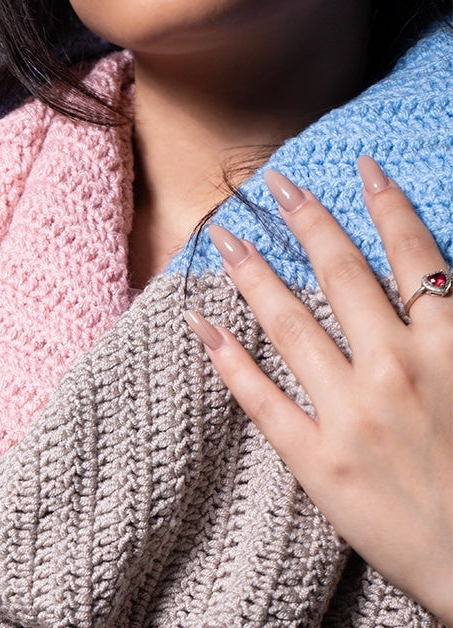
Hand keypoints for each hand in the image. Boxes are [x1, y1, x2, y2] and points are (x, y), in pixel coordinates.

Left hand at [184, 156, 452, 627]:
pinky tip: (200, 325)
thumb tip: (440, 294)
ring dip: (255, 273)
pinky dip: (227, 359)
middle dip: (306, 220)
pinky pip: (261, 399)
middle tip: (272, 183)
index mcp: (452, 346)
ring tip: (226, 237)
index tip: (358, 167)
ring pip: (293, 324)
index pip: (415, 255)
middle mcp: (398, 368)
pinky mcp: (316, 460)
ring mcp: (351, 412)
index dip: (385, 205)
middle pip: (343, 274)